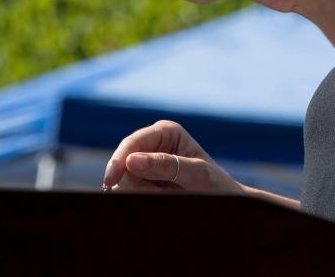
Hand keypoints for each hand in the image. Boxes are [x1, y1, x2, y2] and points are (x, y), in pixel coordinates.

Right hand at [102, 119, 244, 193]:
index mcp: (165, 132)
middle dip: (136, 183)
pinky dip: (140, 198)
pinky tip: (158, 197)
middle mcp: (152, 145)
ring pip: (123, 181)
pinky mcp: (144, 182)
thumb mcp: (196, 173)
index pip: (132, 143)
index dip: (119, 160)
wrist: (223, 202)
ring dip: (140, 193)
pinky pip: (128, 193)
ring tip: (165, 194)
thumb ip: (165, 165)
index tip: (111, 180)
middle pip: (123, 164)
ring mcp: (146, 165)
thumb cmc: (215, 184)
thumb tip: (131, 160)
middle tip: (161, 192)